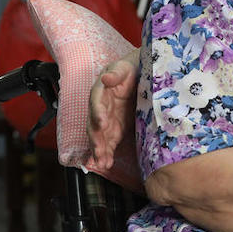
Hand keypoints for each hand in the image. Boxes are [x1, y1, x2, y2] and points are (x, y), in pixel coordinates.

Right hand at [86, 48, 138, 169]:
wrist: (138, 75)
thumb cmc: (128, 70)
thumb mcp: (123, 68)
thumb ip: (116, 73)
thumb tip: (106, 77)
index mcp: (100, 92)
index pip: (97, 103)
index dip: (98, 113)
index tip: (102, 123)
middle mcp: (100, 108)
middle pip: (94, 125)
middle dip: (96, 139)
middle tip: (99, 151)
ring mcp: (107, 120)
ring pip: (99, 137)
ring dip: (100, 150)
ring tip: (102, 163)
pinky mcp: (114, 128)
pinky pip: (109, 142)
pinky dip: (107, 153)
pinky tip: (107, 163)